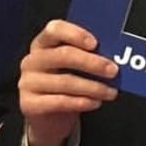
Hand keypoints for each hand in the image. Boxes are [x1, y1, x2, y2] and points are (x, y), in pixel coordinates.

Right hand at [18, 19, 117, 145]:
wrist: (50, 116)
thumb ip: (89, 54)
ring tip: (111, 92)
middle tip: (114, 71)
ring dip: (93, 87)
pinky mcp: (29, 104)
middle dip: (92, 63)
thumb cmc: (68, 81)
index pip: (54, 29)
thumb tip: (118, 50)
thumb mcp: (76, 65)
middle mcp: (32, 60)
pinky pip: (59, 102)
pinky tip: (96, 103)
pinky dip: (82, 102)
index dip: (76, 34)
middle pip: (63, 55)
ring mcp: (27, 82)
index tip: (96, 43)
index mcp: (44, 43)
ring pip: (65, 82)